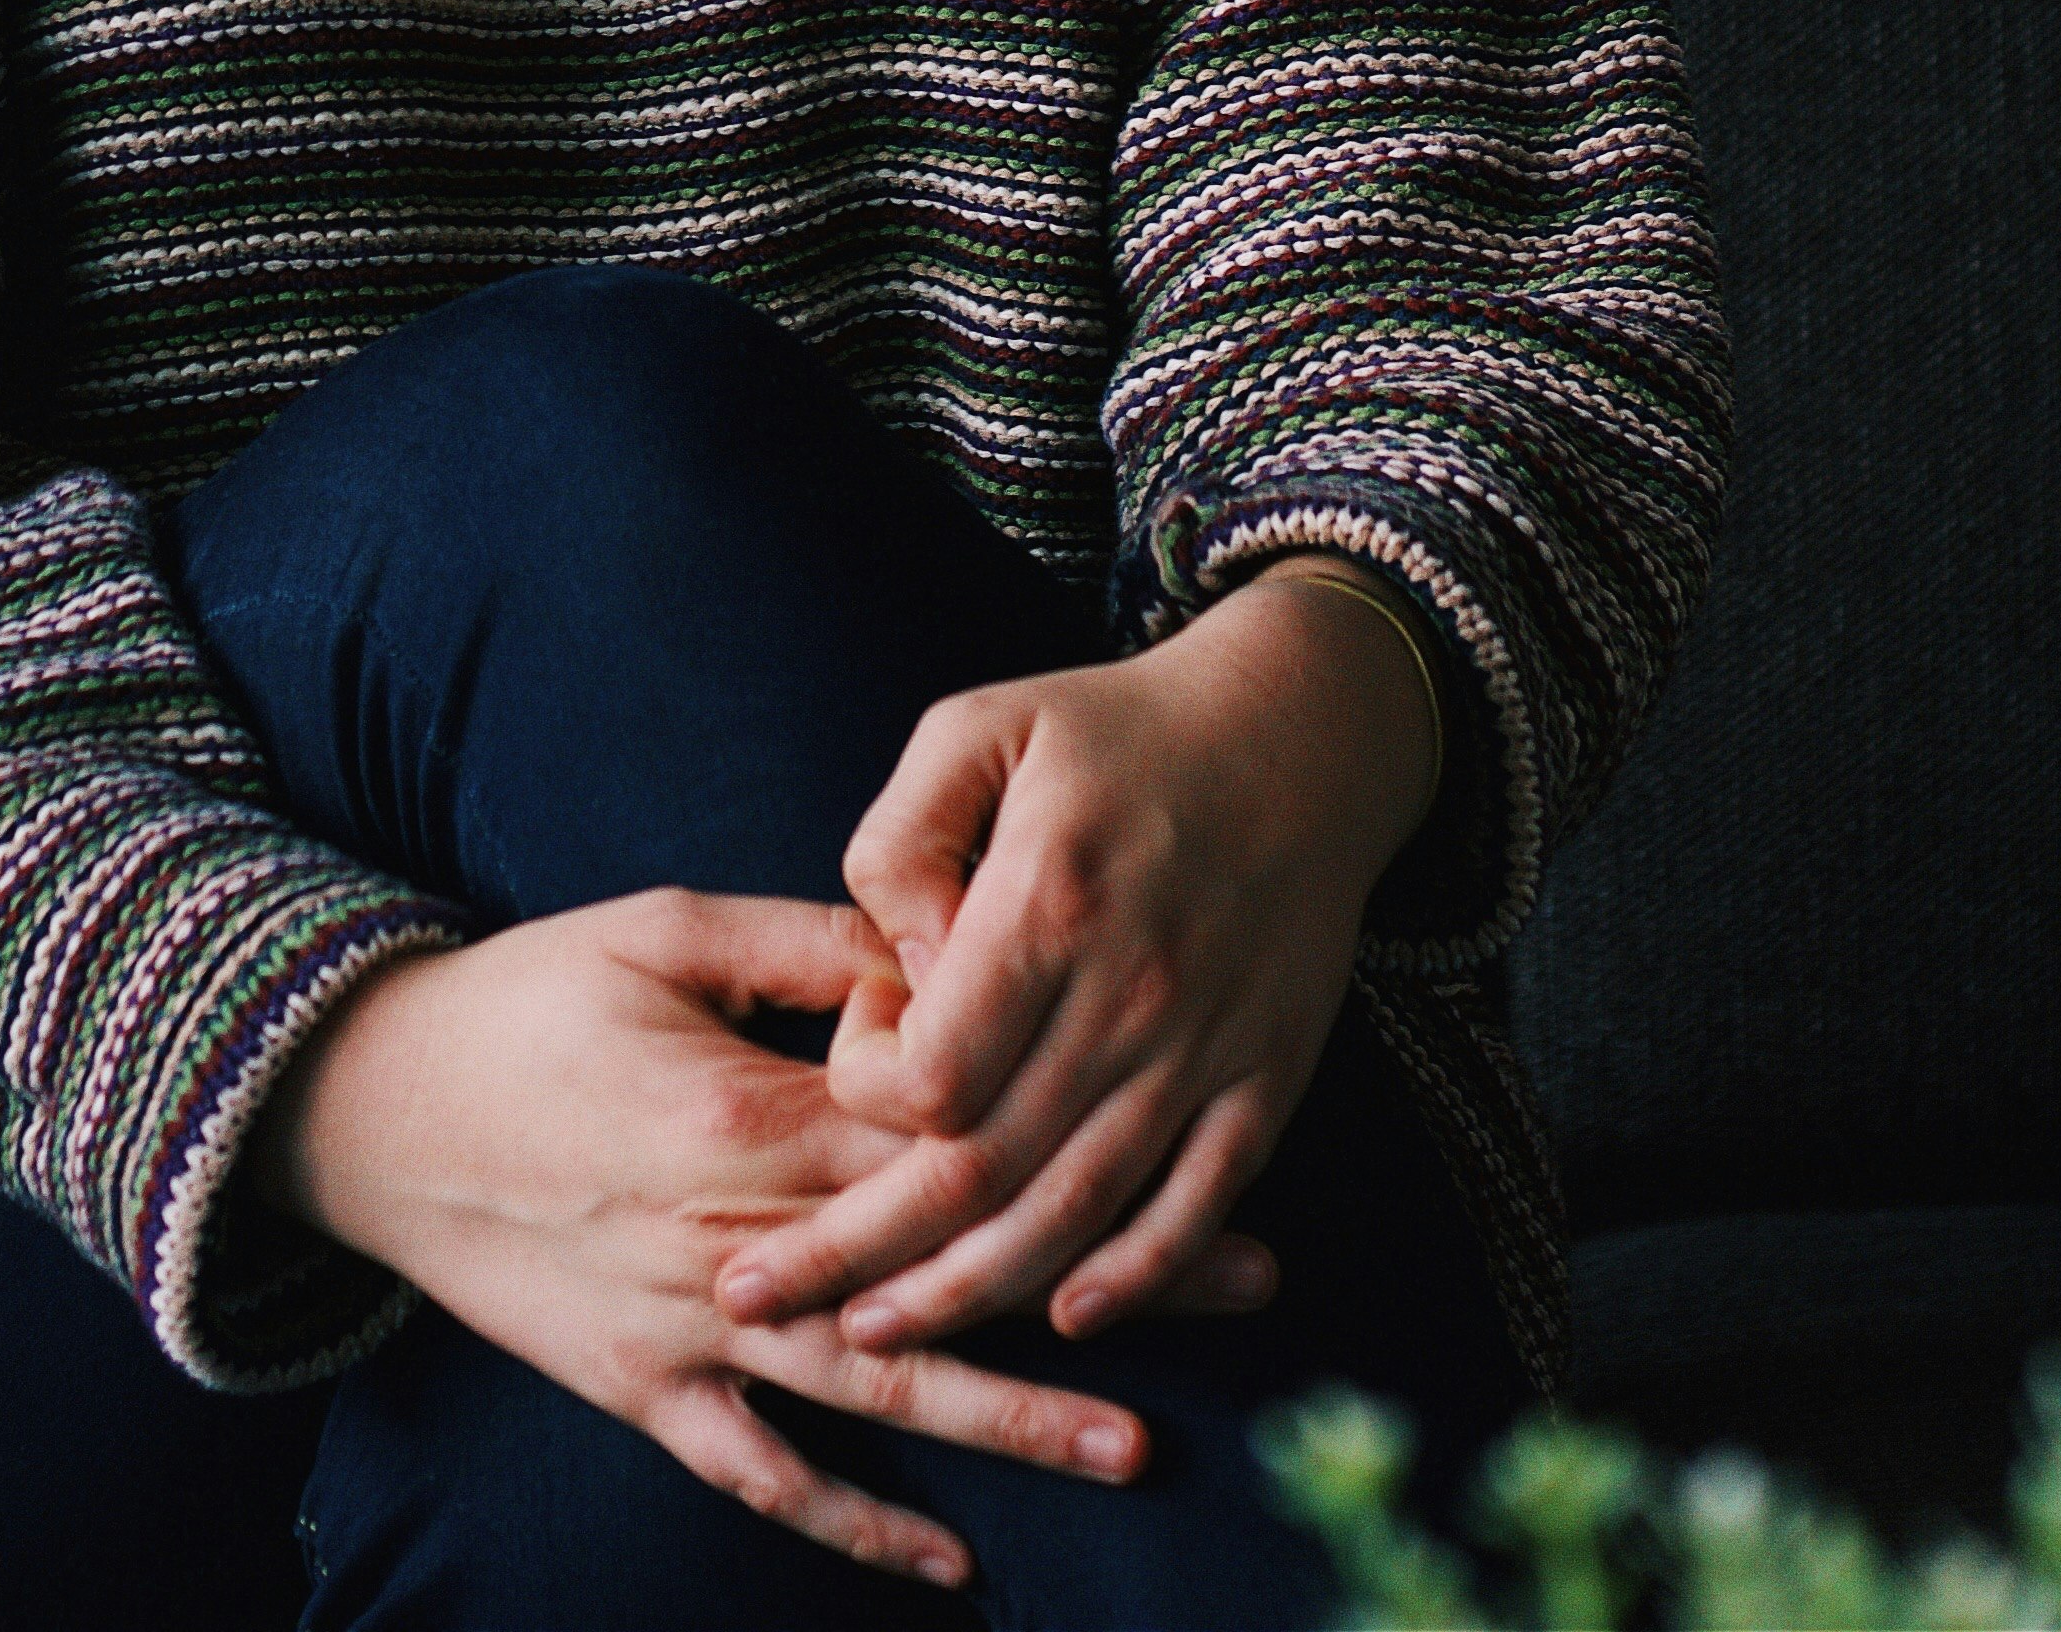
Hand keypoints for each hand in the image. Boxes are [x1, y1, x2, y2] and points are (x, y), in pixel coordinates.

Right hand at [249, 886, 1155, 1590]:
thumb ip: (801, 942)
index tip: (1201, 1148)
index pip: (950, 1137)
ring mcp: (692, 1330)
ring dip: (1010, 1419)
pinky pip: (762, 1474)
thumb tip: (930, 949)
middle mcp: (736, 1236)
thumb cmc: (521, 997)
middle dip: (1101, 1282)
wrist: (371, 1111)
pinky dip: (853, 1524)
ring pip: (876, 1388)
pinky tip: (949, 1558)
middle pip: (947, 1267)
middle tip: (1248, 1290)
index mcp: (747, 1112)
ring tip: (1136, 1448)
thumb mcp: (656, 926)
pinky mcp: (645, 1392)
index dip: (1076, 1145)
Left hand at [716, 571, 1438, 1361]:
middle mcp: (1128, 996)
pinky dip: (1132, 1276)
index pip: (933, 1072)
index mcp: (1048, 906)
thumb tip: (890, 961)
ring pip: (1073, 1213)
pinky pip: (1194, 1206)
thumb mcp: (979, 726)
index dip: (869, 1088)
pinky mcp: (1264, 1080)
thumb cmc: (1117, 729)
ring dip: (969, 1292)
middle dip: (859, 1251)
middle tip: (758, 1294)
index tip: (866, 1046)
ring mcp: (1204, 1050)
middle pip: (981, 1172)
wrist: (1302, 733)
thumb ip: (902, 837)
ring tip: (874, 1335)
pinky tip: (1063, 1316)